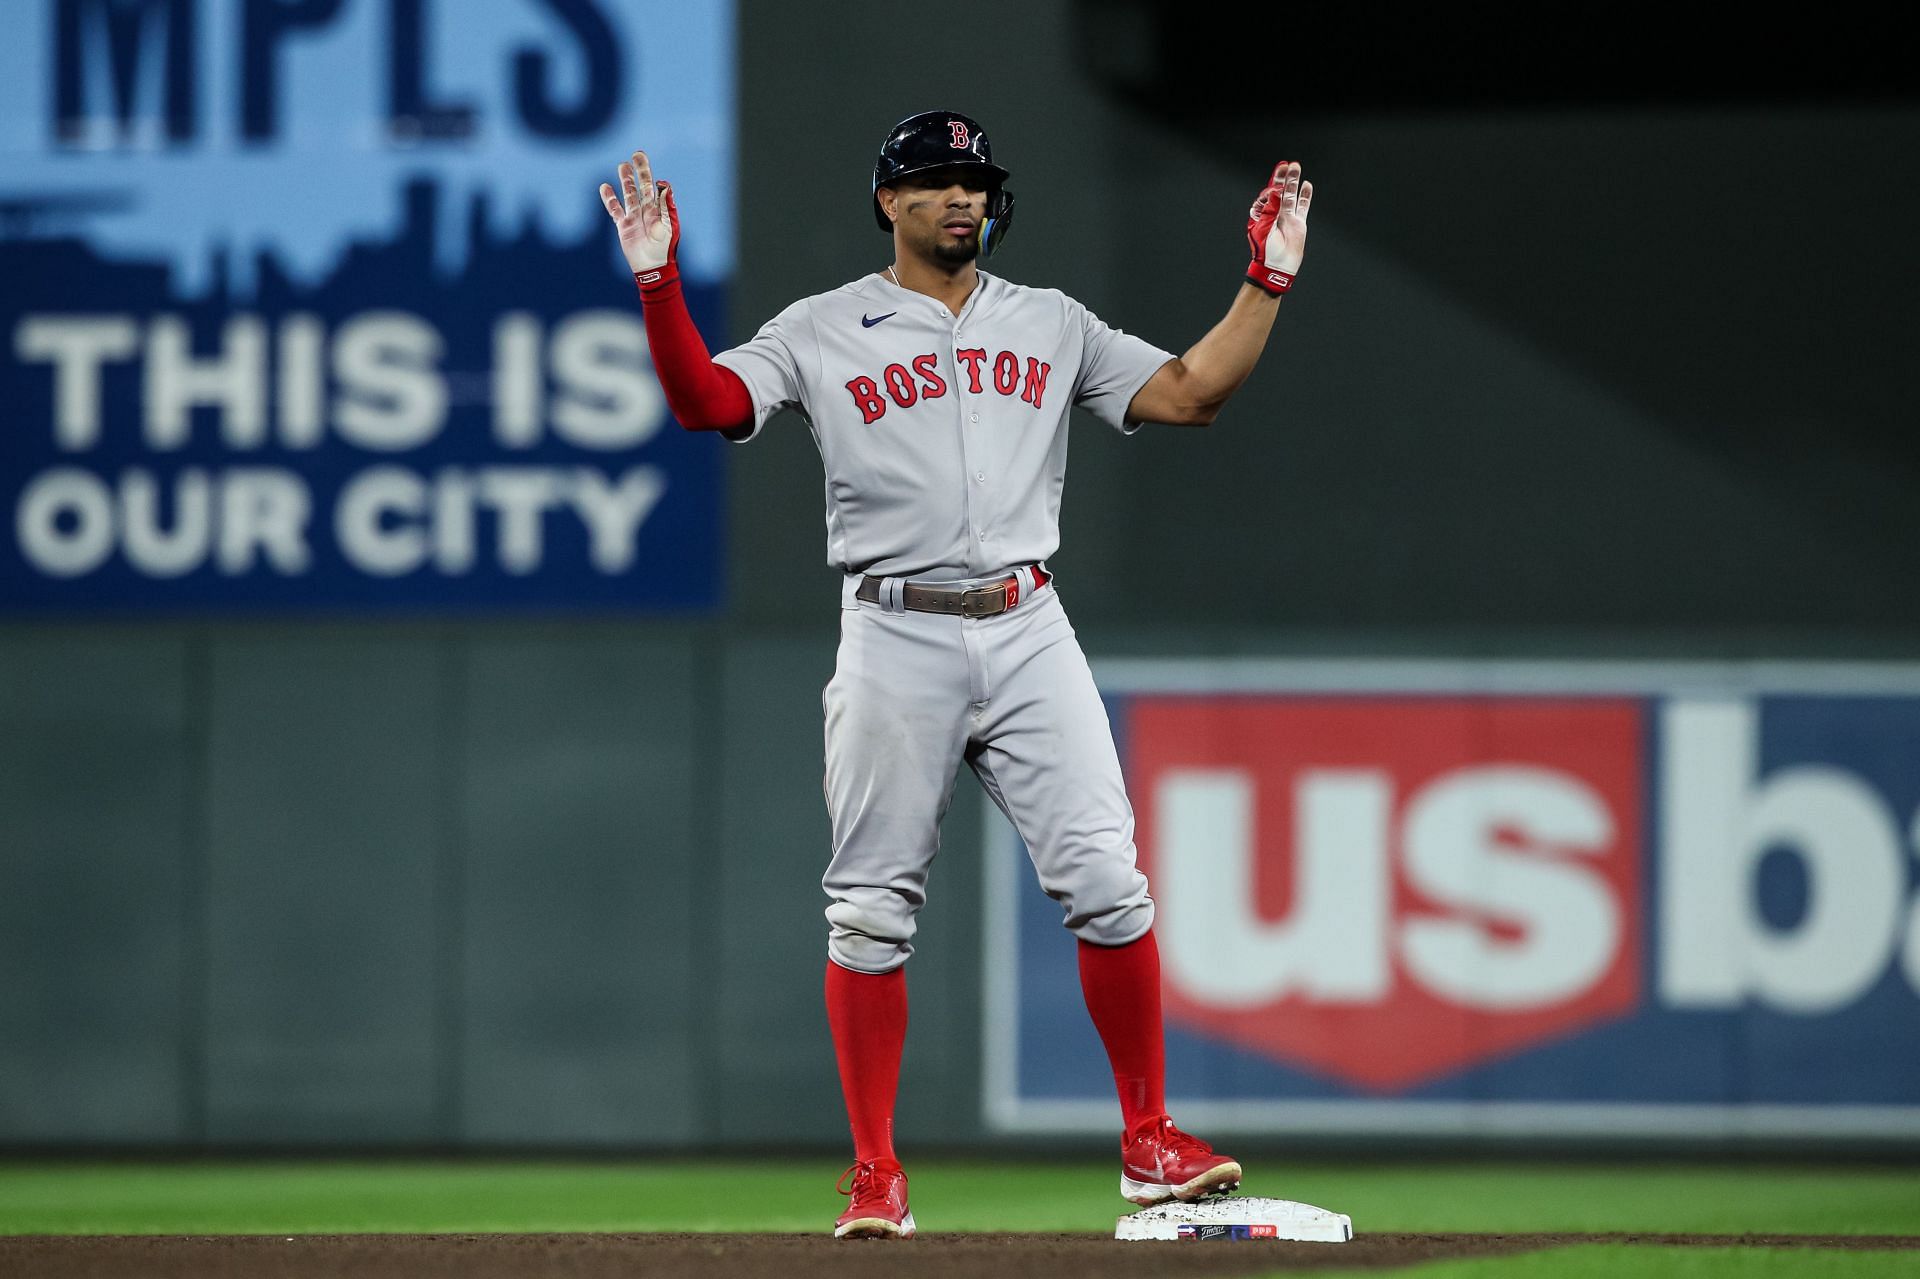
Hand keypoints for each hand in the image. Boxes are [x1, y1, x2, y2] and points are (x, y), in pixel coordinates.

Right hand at [600, 149, 679, 285]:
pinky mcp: (623, 226)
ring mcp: (634, 217)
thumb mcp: (669, 226)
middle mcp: (646, 211)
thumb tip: (664, 185)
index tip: (644, 163)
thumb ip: (667, 205)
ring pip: (628, 195)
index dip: (650, 174)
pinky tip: (605, 187)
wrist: (653, 267)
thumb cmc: (665, 248)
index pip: (654, 187)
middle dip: (639, 171)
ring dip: (625, 181)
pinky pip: (615, 210)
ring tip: (622, 166)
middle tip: (637, 154)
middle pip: (641, 186)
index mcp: (659, 209)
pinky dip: (610, 199)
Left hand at [1244, 161, 1312, 294]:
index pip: (1267, 196)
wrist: (1277, 267)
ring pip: (1291, 195)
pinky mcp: (1298, 223)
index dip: (1272, 187)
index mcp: (1262, 215)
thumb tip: (1276, 191)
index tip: (1275, 186)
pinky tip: (1307, 185)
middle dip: (1282, 178)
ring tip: (1296, 167)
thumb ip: (1271, 209)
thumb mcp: (1265, 228)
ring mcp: (1287, 218)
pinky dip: (1305, 196)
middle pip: (1279, 191)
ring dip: (1293, 182)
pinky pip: (1302, 206)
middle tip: (1287, 165)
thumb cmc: (1266, 250)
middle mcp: (1274, 214)